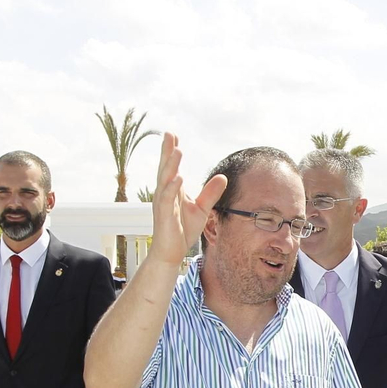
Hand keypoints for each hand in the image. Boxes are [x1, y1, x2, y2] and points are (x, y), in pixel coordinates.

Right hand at [150, 132, 226, 263]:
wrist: (171, 253)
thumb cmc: (182, 230)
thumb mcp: (201, 209)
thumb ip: (211, 193)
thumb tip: (223, 177)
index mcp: (172, 190)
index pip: (171, 167)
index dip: (172, 152)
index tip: (174, 135)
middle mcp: (165, 194)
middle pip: (165, 168)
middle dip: (167, 152)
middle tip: (169, 134)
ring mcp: (163, 204)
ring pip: (165, 180)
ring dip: (171, 165)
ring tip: (177, 150)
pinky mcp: (164, 215)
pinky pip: (167, 199)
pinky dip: (172, 187)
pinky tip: (178, 178)